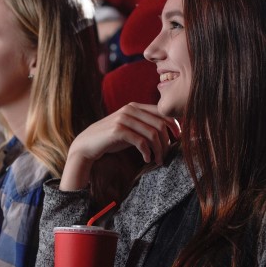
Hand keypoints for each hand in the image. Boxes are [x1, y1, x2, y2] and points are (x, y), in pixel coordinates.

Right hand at [60, 103, 179, 190]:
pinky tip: (147, 160)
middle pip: (160, 124)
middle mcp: (130, 109)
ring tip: (158, 160)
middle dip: (167, 142)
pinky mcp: (118, 130)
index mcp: (135, 106)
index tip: (178, 138)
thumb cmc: (111, 138)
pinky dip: (147, 152)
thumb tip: (169, 131)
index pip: (162, 112)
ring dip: (159, 150)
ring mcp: (124, 119)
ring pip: (152, 134)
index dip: (174, 125)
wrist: (87, 144)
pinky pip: (141, 142)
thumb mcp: (130, 128)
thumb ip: (145, 125)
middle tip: (167, 155)